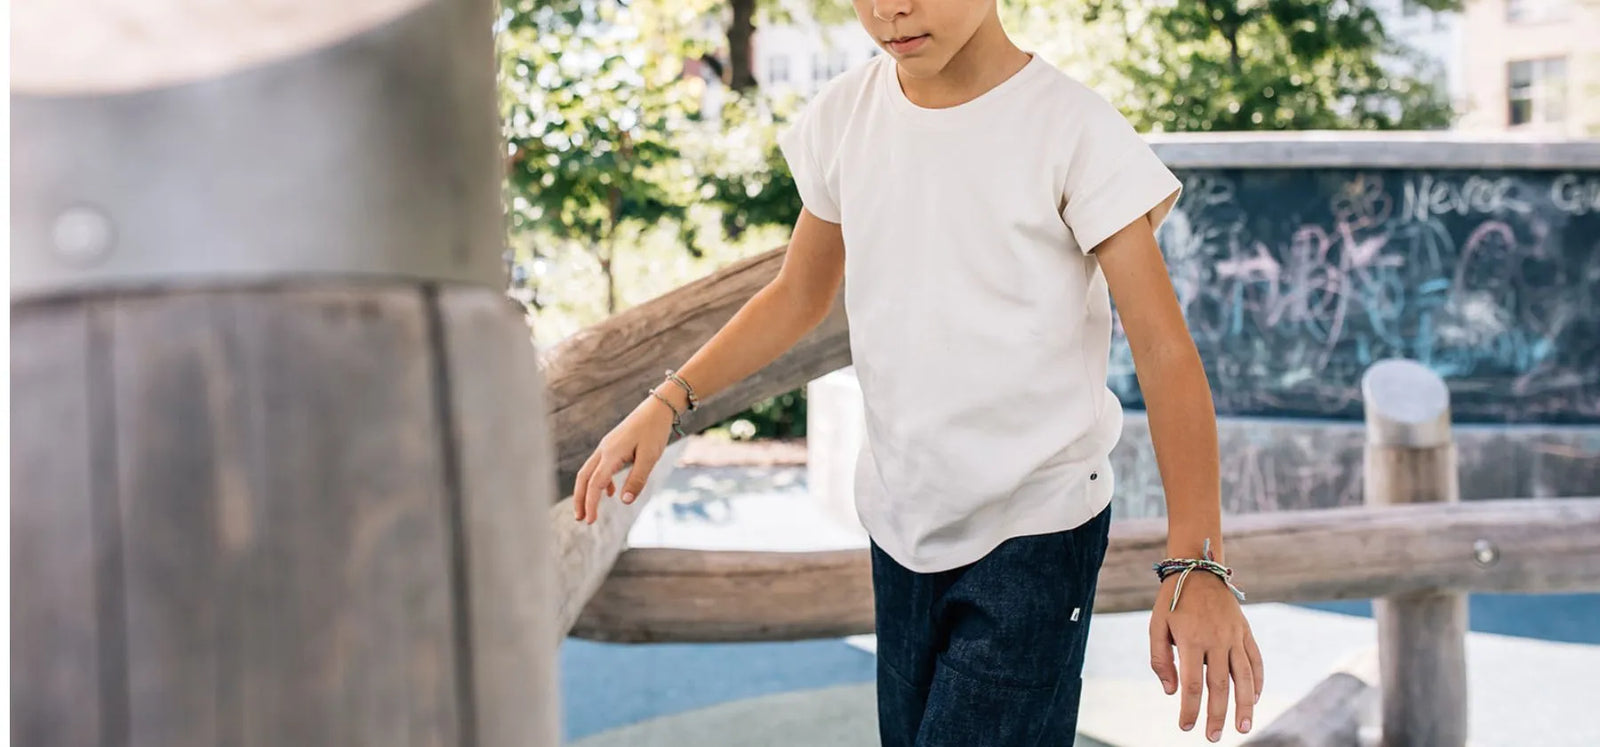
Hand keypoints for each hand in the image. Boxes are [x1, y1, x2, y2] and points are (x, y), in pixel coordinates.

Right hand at [571, 395, 675, 523]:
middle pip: (584, 478)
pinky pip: (600, 466)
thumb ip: (637, 479)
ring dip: (587, 491)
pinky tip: (611, 492)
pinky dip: (601, 481)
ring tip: (589, 510)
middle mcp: (604, 450)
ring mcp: (606, 446)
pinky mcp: (613, 445)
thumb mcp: (650, 457)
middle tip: (580, 519)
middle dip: (579, 499)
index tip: (591, 521)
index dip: (591, 503)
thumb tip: (623, 501)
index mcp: (611, 454)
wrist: (658, 407)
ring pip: (589, 472)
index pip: (595, 484)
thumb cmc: (655, 431)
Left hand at [1149, 571, 1264, 741]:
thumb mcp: (1156, 626)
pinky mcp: (1245, 631)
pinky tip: (1255, 699)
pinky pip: (1256, 660)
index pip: (1191, 684)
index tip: (1185, 726)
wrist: (1198, 569)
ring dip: (1245, 705)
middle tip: (1213, 737)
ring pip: (1244, 677)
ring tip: (1244, 727)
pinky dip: (1257, 681)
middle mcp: (1216, 640)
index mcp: (1191, 639)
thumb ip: (1160, 659)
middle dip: (1217, 715)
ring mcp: (1234, 636)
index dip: (1189, 708)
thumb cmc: (1172, 600)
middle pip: (1219, 686)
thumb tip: (1170, 691)